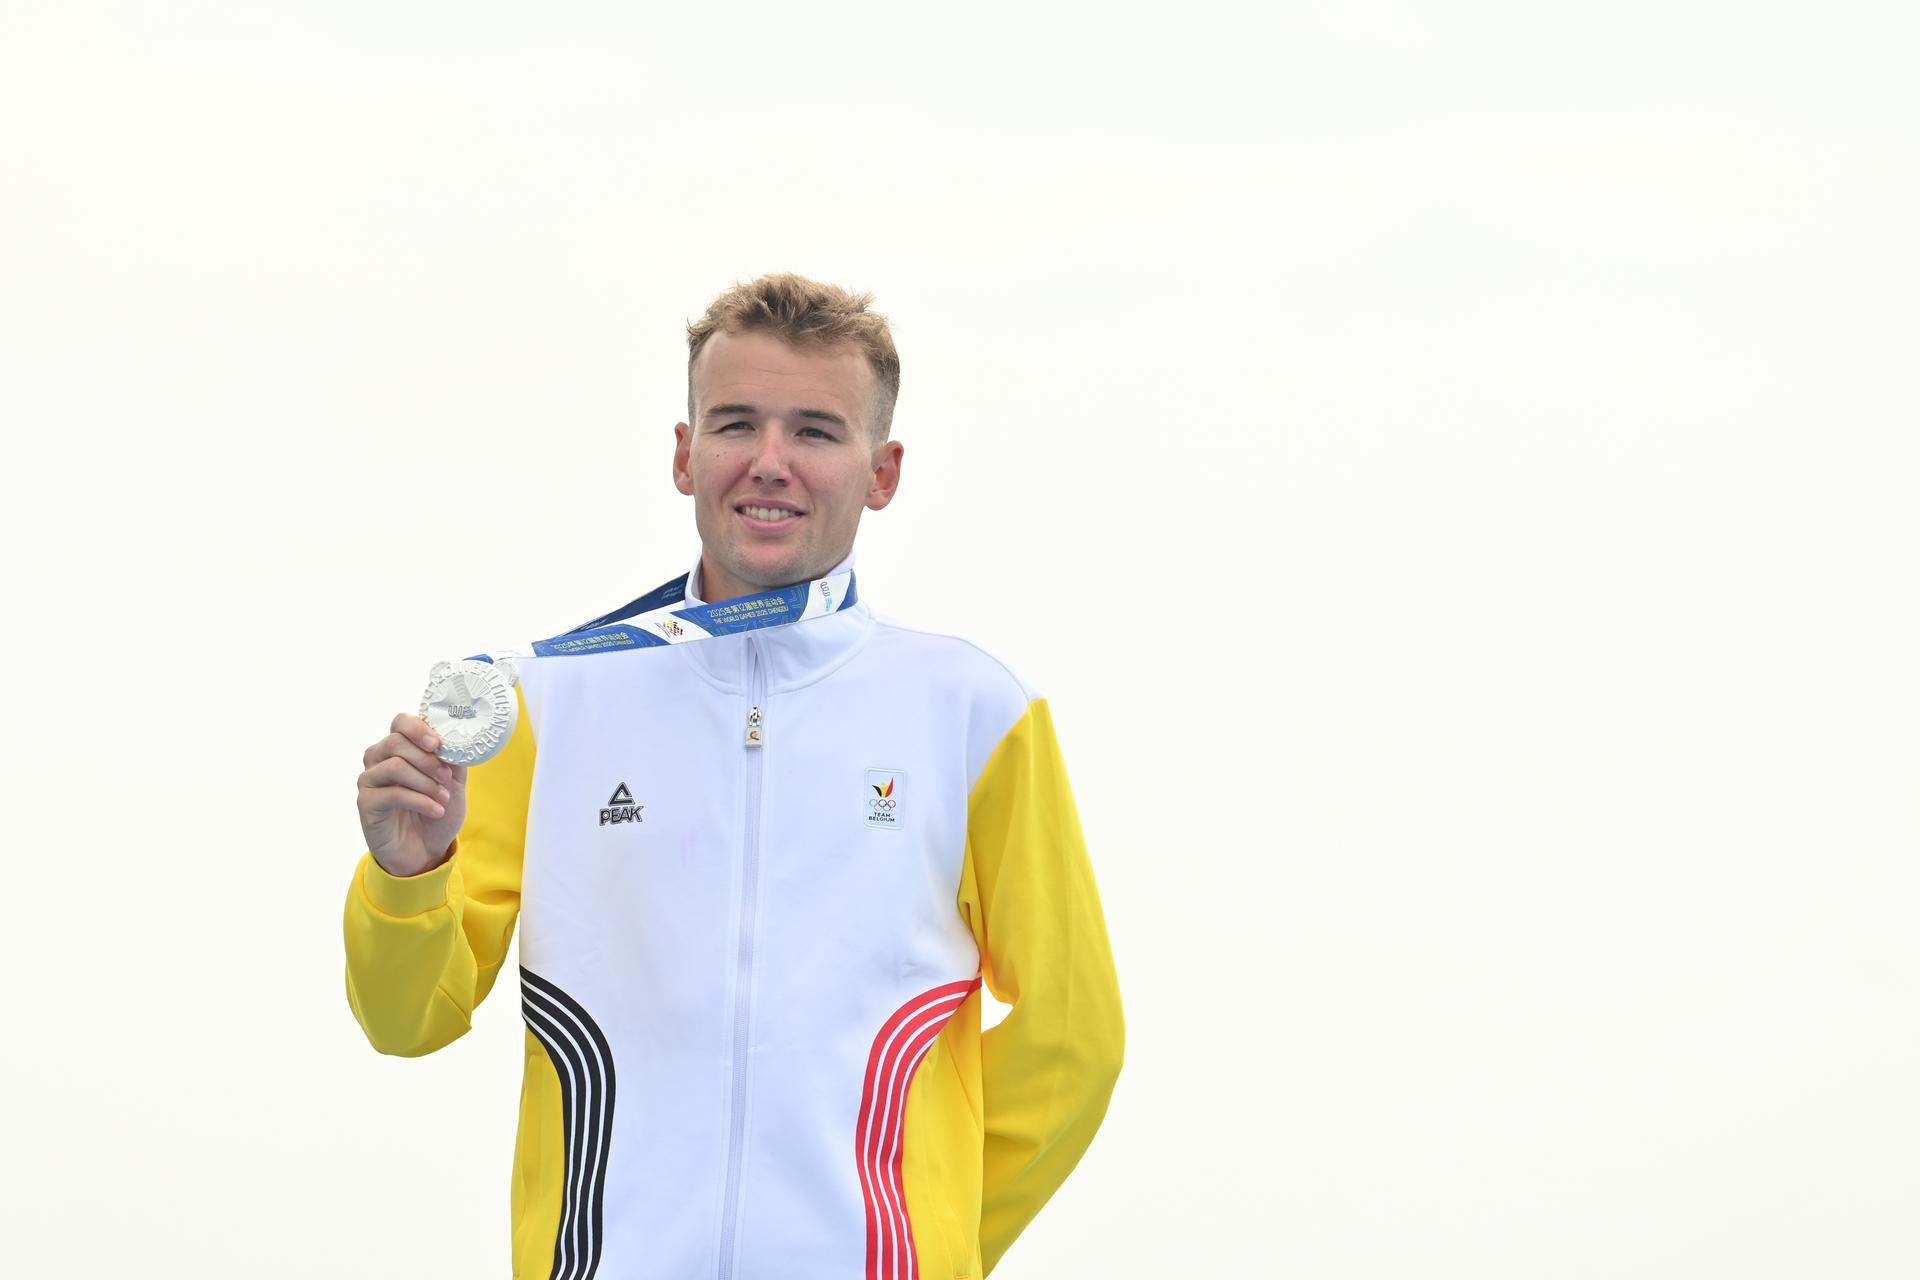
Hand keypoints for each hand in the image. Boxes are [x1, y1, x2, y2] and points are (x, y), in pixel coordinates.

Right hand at [357, 712, 467, 877]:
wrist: (426, 849)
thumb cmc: (437, 810)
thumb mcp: (453, 782)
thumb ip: (453, 758)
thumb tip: (455, 739)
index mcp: (399, 747)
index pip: (401, 722)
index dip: (418, 729)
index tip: (437, 744)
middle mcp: (379, 758)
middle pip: (396, 742)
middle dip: (428, 760)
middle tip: (446, 777)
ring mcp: (369, 780)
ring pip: (394, 766)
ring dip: (425, 782)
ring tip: (443, 798)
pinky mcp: (366, 802)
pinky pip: (392, 793)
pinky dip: (420, 801)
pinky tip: (435, 810)